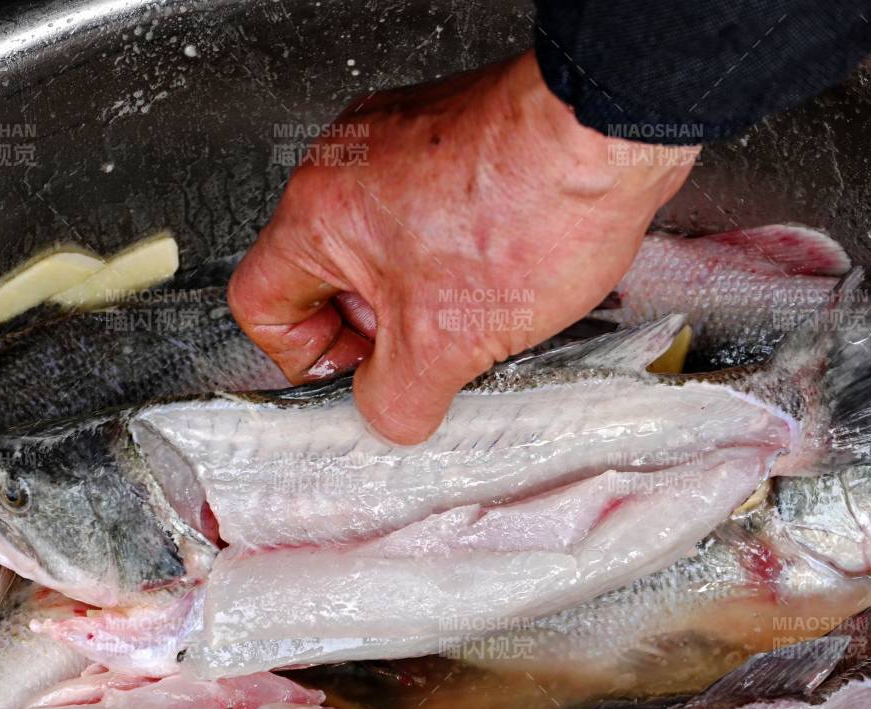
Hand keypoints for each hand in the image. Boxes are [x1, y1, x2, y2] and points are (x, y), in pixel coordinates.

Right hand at [228, 50, 697, 443]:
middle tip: (434, 347)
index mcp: (317, 211)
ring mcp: (400, 140)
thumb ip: (397, 397)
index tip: (366, 370)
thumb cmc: (531, 207)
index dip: (307, 357)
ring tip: (484, 308)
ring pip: (385, 246)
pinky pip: (431, 213)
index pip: (261, 304)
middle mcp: (347, 163)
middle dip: (380, 326)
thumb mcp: (449, 344)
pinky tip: (510, 269)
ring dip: (425, 293)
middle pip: (327, 275)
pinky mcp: (452, 135)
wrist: (610, 132)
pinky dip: (460, 252)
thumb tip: (388, 414)